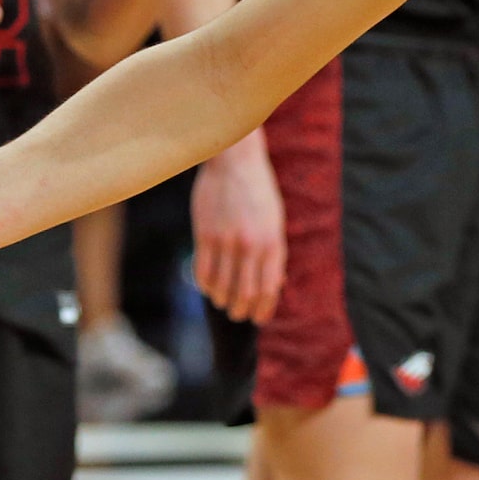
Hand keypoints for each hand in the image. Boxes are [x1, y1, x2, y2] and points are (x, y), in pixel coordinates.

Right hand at [191, 133, 284, 322]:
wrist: (235, 161)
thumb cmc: (258, 192)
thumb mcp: (275, 221)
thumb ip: (275, 253)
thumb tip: (276, 285)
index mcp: (273, 242)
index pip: (269, 289)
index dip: (263, 309)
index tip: (258, 318)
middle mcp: (251, 245)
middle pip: (245, 294)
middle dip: (242, 310)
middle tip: (238, 314)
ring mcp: (227, 240)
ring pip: (222, 287)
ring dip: (222, 300)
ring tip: (223, 301)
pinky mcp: (205, 234)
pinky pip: (202, 272)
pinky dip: (205, 286)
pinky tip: (208, 287)